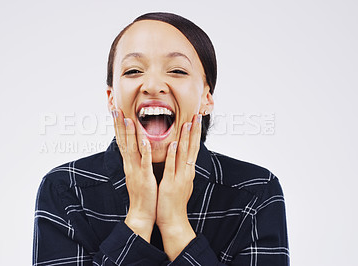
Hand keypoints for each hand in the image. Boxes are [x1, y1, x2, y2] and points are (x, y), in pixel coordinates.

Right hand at [112, 109, 156, 241]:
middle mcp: (129, 165)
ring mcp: (136, 171)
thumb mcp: (138, 173)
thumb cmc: (143, 193)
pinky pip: (144, 163)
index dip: (119, 126)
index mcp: (129, 163)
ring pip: (132, 149)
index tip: (116, 112)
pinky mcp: (145, 178)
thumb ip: (138, 160)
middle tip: (115, 109)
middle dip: (119, 125)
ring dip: (130, 134)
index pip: (122, 141)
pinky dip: (145, 151)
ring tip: (128, 119)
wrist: (142, 213)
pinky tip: (145, 141)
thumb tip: (138, 148)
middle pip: (123, 141)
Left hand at [156, 114, 201, 259]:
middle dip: (194, 131)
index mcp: (187, 171)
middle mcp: (186, 172)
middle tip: (197, 115)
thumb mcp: (179, 182)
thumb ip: (180, 169)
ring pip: (183, 154)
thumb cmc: (173, 201)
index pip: (193, 148)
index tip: (196, 119)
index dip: (195, 134)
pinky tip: (173, 144)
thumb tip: (182, 160)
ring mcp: (180, 178)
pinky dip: (172, 155)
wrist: (173, 221)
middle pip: (192, 148)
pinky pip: (172, 167)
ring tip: (187, 123)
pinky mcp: (171, 184)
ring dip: (186, 138)